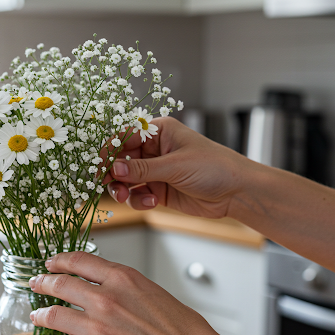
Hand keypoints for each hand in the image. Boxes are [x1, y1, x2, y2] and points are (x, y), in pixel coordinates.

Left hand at [29, 251, 222, 334]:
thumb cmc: (183, 330)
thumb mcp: (152, 292)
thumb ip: (123, 287)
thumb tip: (101, 289)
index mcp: (123, 278)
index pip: (79, 261)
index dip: (59, 260)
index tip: (50, 263)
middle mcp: (106, 299)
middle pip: (60, 284)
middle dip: (42, 283)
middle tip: (35, 284)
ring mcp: (98, 329)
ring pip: (54, 315)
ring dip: (41, 314)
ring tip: (37, 316)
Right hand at [105, 117, 250, 218]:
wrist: (235, 192)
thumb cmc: (214, 167)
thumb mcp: (176, 165)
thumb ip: (143, 169)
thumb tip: (115, 169)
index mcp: (159, 132)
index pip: (125, 137)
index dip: (110, 150)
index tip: (99, 165)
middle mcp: (154, 150)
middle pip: (122, 160)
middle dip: (114, 174)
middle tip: (108, 185)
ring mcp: (156, 171)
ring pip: (126, 180)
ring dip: (123, 190)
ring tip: (126, 197)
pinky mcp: (158, 190)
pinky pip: (138, 195)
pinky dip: (139, 200)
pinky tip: (152, 202)